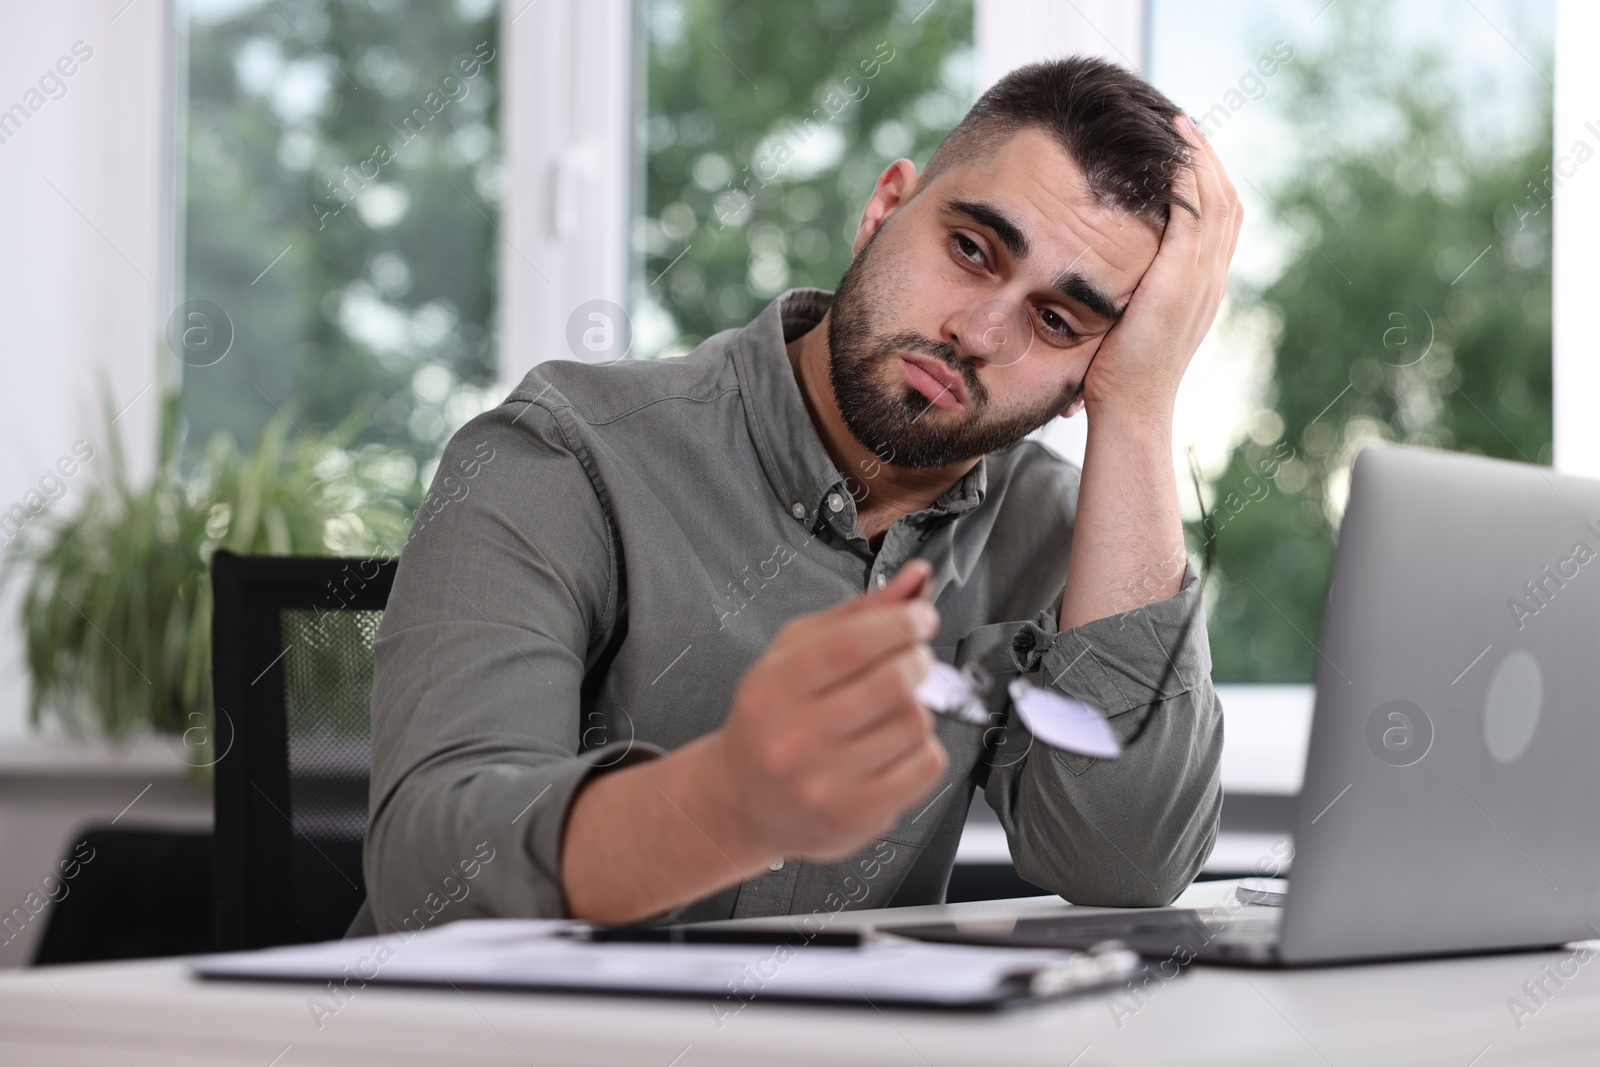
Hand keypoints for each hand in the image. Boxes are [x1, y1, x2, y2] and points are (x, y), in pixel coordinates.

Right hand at [705, 560, 947, 861]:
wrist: (743, 802)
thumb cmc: (773, 718)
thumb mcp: (794, 654)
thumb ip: (858, 613)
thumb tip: (917, 578)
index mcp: (774, 688)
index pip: (851, 645)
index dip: (900, 623)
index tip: (920, 617)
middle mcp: (795, 739)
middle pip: (892, 683)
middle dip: (918, 659)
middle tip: (913, 658)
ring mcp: (826, 783)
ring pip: (914, 723)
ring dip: (918, 706)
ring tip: (892, 709)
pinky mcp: (856, 816)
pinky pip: (925, 766)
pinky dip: (924, 747)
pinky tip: (896, 745)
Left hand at [1079, 115, 1242, 422]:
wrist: (1131, 407)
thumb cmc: (1117, 376)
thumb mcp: (1129, 325)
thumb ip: (1131, 295)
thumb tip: (1107, 278)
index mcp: (1203, 288)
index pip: (1220, 221)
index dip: (1206, 182)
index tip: (1183, 152)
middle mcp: (1211, 278)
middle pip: (1227, 199)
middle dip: (1207, 157)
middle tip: (1184, 123)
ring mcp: (1202, 277)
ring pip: (1216, 197)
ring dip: (1198, 156)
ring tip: (1179, 124)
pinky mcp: (1182, 277)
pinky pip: (1194, 212)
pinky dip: (1187, 178)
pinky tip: (1169, 153)